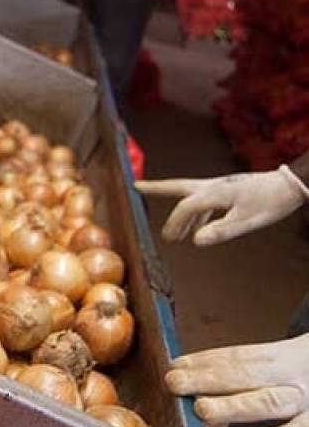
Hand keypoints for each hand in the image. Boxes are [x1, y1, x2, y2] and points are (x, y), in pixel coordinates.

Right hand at [135, 166, 308, 244]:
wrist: (290, 185)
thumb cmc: (269, 202)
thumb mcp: (247, 220)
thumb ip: (221, 231)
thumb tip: (195, 241)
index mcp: (213, 193)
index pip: (184, 207)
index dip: (174, 223)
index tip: (170, 239)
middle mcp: (211, 186)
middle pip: (177, 187)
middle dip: (156, 189)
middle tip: (136, 187)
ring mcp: (219, 187)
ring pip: (190, 196)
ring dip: (179, 212)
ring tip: (173, 234)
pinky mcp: (227, 190)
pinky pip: (203, 201)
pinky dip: (195, 213)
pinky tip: (198, 228)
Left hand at [166, 334, 308, 426]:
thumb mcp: (293, 362)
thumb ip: (258, 371)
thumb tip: (205, 381)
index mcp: (287, 355)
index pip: (240, 355)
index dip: (206, 360)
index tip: (175, 364)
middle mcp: (298, 374)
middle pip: (247, 374)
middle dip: (208, 378)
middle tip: (175, 382)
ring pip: (270, 402)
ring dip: (234, 406)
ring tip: (203, 410)